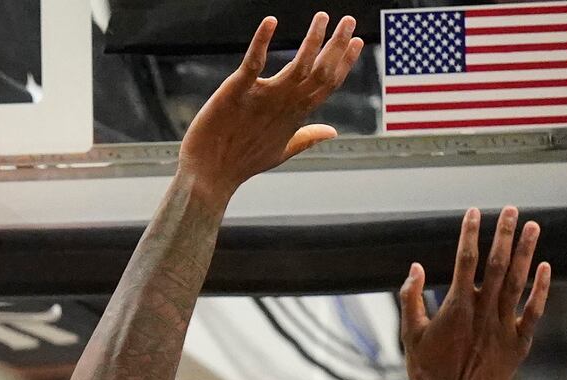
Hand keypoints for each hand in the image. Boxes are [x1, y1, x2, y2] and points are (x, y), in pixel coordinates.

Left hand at [178, 14, 363, 200]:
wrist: (208, 177)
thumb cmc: (242, 163)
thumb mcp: (281, 150)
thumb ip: (307, 136)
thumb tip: (332, 132)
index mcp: (296, 114)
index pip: (328, 84)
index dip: (345, 62)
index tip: (358, 41)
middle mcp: (285, 104)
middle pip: (320, 70)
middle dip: (336, 44)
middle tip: (348, 20)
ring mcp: (263, 97)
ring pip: (298, 64)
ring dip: (313, 39)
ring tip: (322, 17)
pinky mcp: (237, 92)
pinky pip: (253, 62)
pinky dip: (261, 41)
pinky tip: (270, 21)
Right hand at [398, 206, 550, 379]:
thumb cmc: (428, 372)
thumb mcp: (410, 336)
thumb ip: (411, 300)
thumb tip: (415, 269)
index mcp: (457, 307)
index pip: (464, 261)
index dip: (470, 234)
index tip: (474, 213)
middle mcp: (483, 311)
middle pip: (496, 264)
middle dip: (503, 234)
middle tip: (510, 210)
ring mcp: (504, 325)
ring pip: (517, 281)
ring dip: (525, 252)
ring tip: (532, 227)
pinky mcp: (519, 341)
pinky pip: (534, 310)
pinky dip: (541, 288)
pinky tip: (545, 267)